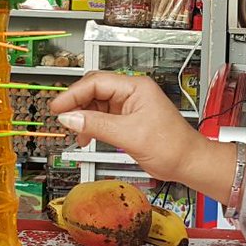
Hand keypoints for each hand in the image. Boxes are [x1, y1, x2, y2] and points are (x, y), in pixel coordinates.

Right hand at [50, 72, 233, 195]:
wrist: (188, 162)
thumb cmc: (172, 146)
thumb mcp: (129, 135)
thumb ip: (96, 125)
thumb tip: (70, 118)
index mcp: (136, 87)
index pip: (96, 82)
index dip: (74, 94)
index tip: (58, 107)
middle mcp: (132, 93)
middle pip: (94, 90)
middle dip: (77, 104)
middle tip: (62, 119)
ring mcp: (130, 105)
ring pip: (96, 104)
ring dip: (84, 118)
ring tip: (77, 133)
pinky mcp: (128, 119)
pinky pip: (103, 117)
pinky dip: (92, 126)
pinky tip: (87, 137)